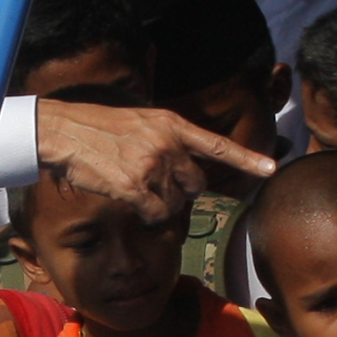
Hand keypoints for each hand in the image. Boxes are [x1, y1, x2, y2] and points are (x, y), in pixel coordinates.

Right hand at [32, 102, 273, 219]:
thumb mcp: (141, 121)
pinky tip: (130, 200)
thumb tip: (185, 167)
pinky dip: (148, 215)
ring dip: (159, 203)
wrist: (64, 131)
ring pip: (175, 202)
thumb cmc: (98, 127)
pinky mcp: (134, 187)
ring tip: (133, 184)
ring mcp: (151, 166)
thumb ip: (168, 140)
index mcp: (172, 124)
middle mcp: (167, 144)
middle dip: (181, 190)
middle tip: (154, 183)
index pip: (218, 145)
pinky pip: (157, 215)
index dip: (247, 159)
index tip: (272, 169)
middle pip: (196, 184)